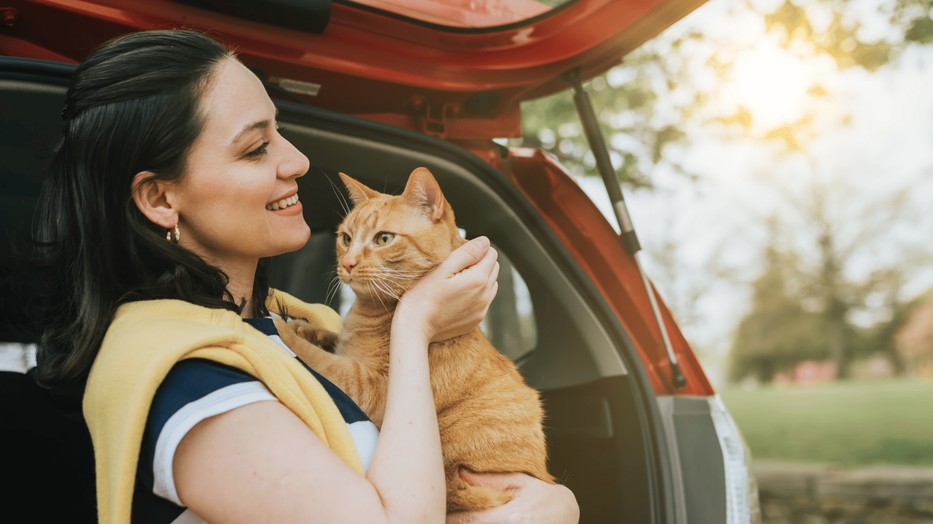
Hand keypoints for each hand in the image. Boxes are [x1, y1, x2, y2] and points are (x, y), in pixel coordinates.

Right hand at [396, 236, 498, 342]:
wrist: (415, 327)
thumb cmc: (423, 295)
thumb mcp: (442, 268)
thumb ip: (467, 253)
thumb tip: (485, 241)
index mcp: (478, 279)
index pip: (491, 253)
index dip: (475, 250)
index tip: (458, 258)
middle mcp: (485, 295)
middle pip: (494, 268)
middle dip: (479, 263)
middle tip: (456, 270)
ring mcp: (482, 310)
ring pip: (491, 284)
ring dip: (480, 279)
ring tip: (457, 283)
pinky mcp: (476, 320)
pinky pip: (484, 300)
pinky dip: (476, 294)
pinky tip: (457, 296)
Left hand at [446, 470, 579, 523]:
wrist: (568, 515)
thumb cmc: (545, 498)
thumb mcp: (520, 483)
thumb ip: (491, 481)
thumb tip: (461, 473)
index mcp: (507, 518)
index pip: (468, 521)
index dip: (449, 518)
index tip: (435, 512)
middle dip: (455, 521)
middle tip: (440, 513)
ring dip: (467, 523)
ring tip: (455, 515)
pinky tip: (472, 519)